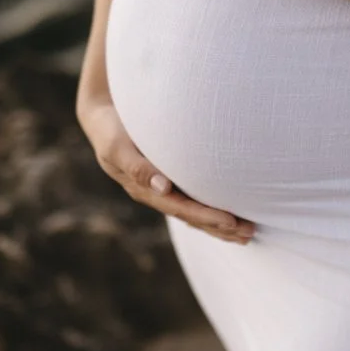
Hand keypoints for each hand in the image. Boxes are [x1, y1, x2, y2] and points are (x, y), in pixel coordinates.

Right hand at [77, 94, 254, 244]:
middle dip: (220, 227)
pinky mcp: (170, 176)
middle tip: (248, 233)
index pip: (181, 208)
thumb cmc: (111, 129)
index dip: (206, 217)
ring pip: (195, 211)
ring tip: (247, 232)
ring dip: (220, 223)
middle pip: (192, 216)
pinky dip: (213, 206)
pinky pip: (194, 196)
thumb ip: (137, 167)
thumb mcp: (117, 147)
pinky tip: (231, 211)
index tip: (230, 222)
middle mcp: (157, 193)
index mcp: (145, 190)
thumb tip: (163, 188)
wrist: (101, 117)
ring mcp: (164, 187)